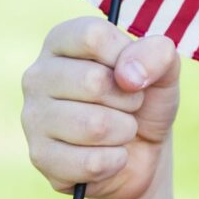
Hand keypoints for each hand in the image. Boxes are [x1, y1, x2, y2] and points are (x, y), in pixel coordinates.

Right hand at [21, 17, 180, 198]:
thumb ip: (158, 54)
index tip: (133, 71)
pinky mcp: (39, 157)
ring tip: (119, 128)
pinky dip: (115, 160)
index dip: (126, 56)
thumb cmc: (146, 98)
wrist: (141, 150)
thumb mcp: (165, 69)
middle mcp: (38, 74)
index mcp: (63, 41)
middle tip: (128, 104)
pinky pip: (92, 162)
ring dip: (124, 131)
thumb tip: (128, 75)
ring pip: (94, 126)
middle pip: (93, 81)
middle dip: (130, 99)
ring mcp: (32, 117)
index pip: (92, 36)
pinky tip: (108, 154)